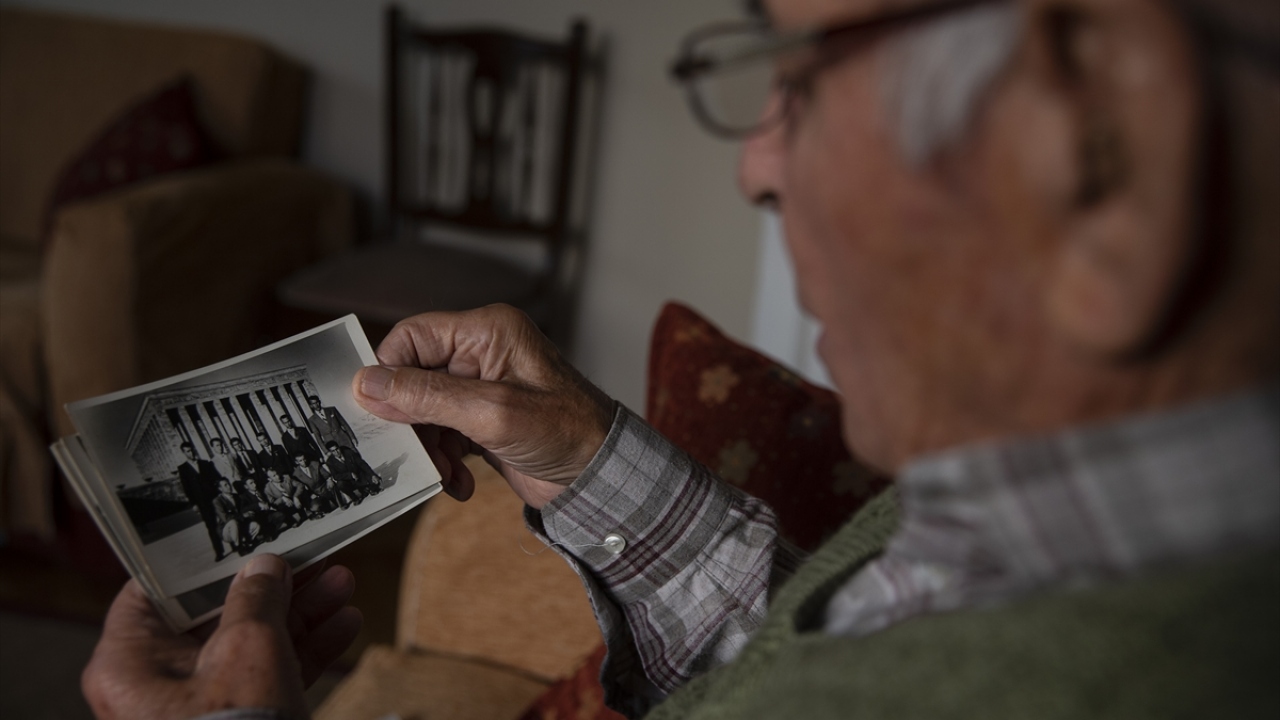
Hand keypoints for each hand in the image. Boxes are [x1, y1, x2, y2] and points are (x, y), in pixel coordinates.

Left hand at [82, 555, 361, 719]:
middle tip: (312, 560)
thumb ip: (258, 595)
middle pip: (217, 615)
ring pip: (250, 645)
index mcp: (130, 660)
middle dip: (276, 587)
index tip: (242, 539)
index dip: (204, 560)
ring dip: (302, 614)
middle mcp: (153, 684)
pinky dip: (304, 653)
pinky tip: (345, 626)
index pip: (157, 589)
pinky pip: (265, 677)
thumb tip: (264, 566)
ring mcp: (194, 708)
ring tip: (343, 586)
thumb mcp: (249, 644)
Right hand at [351, 304, 613, 507]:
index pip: (412, 337)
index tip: (379, 412)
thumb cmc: (566, 432)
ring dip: (428, 448)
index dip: (389, 373)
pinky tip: (458, 483)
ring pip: (423, 412)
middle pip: (413, 377)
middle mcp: (482, 354)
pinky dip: (444, 461)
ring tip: (443, 474)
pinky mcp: (483, 422)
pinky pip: (442, 436)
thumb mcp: (492, 413)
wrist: (601, 478)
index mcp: (487, 332)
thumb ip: (428, 397)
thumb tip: (368, 384)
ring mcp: (482, 389)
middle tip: (414, 452)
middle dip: (410, 421)